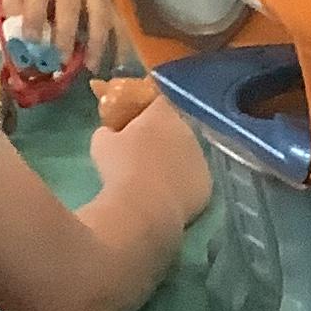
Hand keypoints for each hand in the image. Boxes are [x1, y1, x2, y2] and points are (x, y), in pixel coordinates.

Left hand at [10, 0, 114, 73]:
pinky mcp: (112, 0)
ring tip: (92, 67)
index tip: (32, 40)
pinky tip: (119, 63)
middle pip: (70, 7)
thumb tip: (15, 32)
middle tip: (62, 59)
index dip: (34, 16)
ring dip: (97, 43)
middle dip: (66, 33)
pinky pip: (119, 23)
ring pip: (100, 16)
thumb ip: (17, 3)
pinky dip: (121, 43)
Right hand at [88, 90, 211, 232]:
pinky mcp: (208, 185)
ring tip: (160, 173)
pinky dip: (185, 181)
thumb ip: (110, 129)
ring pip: (189, 153)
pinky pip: (195, 177)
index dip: (149, 110)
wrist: (144, 208)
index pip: (159, 102)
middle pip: (177, 127)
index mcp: (162, 114)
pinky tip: (172, 191)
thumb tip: (112, 132)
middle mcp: (187, 131)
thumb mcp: (102, 140)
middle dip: (164, 134)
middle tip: (148, 148)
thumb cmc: (119, 168)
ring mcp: (201, 159)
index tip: (138, 120)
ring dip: (177, 158)